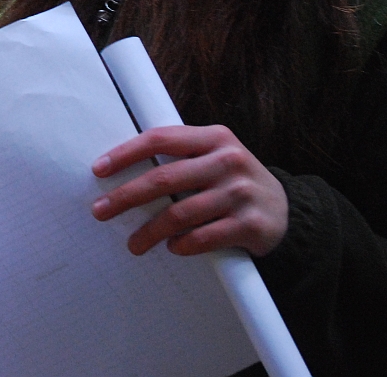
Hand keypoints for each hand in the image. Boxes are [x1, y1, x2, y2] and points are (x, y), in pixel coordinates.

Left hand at [90, 124, 287, 257]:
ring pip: (180, 213)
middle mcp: (229, 161)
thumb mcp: (214, 156)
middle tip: (101, 211)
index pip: (160, 138)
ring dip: (150, 231)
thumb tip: (122, 169)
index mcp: (214, 137)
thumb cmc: (234, 181)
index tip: (99, 169)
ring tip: (134, 244)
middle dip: (125, 197)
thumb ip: (180, 155)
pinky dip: (182, 245)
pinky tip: (171, 248)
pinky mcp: (251, 225)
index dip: (125, 153)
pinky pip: (203, 237)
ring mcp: (241, 193)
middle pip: (164, 179)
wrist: (287, 212)